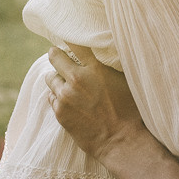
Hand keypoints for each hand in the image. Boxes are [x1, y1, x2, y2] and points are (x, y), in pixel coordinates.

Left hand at [46, 43, 144, 164]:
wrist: (121, 140)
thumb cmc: (128, 110)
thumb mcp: (123, 81)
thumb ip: (106, 68)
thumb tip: (99, 57)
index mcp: (94, 68)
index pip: (75, 44)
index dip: (70, 38)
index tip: (67, 37)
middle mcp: (76, 79)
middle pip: (55, 56)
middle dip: (56, 55)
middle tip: (56, 54)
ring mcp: (65, 97)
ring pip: (50, 78)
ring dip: (56, 78)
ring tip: (64, 82)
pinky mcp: (59, 112)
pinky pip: (51, 97)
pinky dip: (57, 96)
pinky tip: (66, 100)